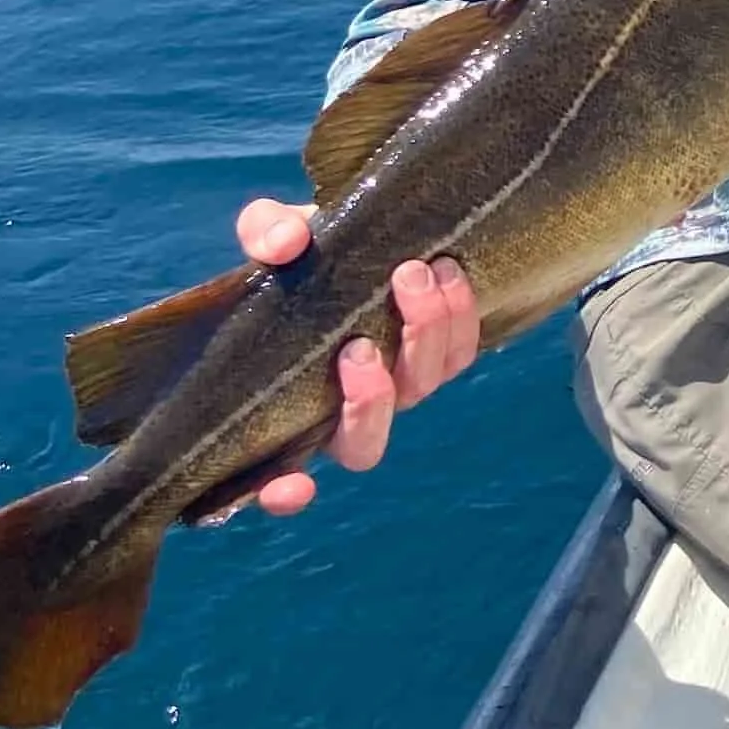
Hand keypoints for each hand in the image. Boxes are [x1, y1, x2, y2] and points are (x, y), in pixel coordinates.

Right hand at [222, 198, 480, 516]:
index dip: (280, 495)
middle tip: (360, 342)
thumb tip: (284, 243)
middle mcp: (347, 409)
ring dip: (422, 339)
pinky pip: (461, 353)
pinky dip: (463, 319)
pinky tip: (453, 270)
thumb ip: (265, 234)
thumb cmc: (299, 252)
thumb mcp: (272, 236)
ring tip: (416, 273)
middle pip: (365, 442)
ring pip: (421, 389)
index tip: (294, 487)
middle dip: (369, 398)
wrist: (357, 233)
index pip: (277, 478)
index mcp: (292, 405)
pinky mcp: (441, 349)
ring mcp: (399, 383)